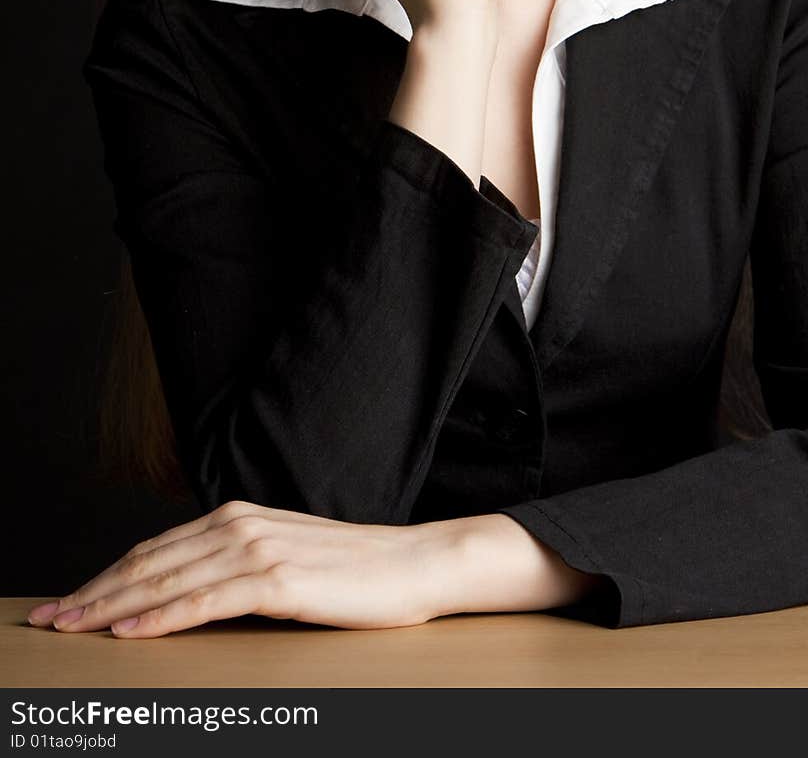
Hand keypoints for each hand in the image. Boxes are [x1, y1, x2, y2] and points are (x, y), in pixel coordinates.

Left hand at [26, 500, 455, 637]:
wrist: (416, 564)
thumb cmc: (354, 570)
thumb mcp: (283, 560)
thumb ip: (234, 566)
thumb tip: (184, 594)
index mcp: (238, 516)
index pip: (154, 549)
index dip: (105, 576)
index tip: (67, 602)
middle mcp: (240, 524)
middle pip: (148, 562)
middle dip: (92, 593)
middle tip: (49, 620)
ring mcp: (257, 550)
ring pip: (166, 580)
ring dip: (111, 606)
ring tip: (72, 627)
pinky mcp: (277, 581)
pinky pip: (205, 602)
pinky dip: (161, 617)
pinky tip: (131, 631)